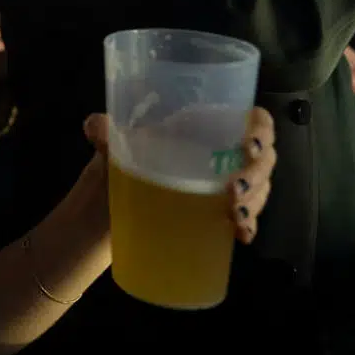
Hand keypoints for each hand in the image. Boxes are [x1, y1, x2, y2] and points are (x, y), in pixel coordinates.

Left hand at [84, 108, 276, 243]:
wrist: (103, 211)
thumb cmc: (116, 167)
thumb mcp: (112, 148)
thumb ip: (104, 133)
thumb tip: (93, 125)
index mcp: (201, 127)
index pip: (249, 119)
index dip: (261, 129)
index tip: (250, 146)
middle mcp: (219, 153)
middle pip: (261, 158)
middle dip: (257, 175)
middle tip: (234, 191)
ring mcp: (222, 184)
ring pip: (259, 188)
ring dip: (256, 202)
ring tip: (237, 217)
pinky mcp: (218, 214)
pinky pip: (248, 218)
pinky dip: (249, 226)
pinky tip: (242, 235)